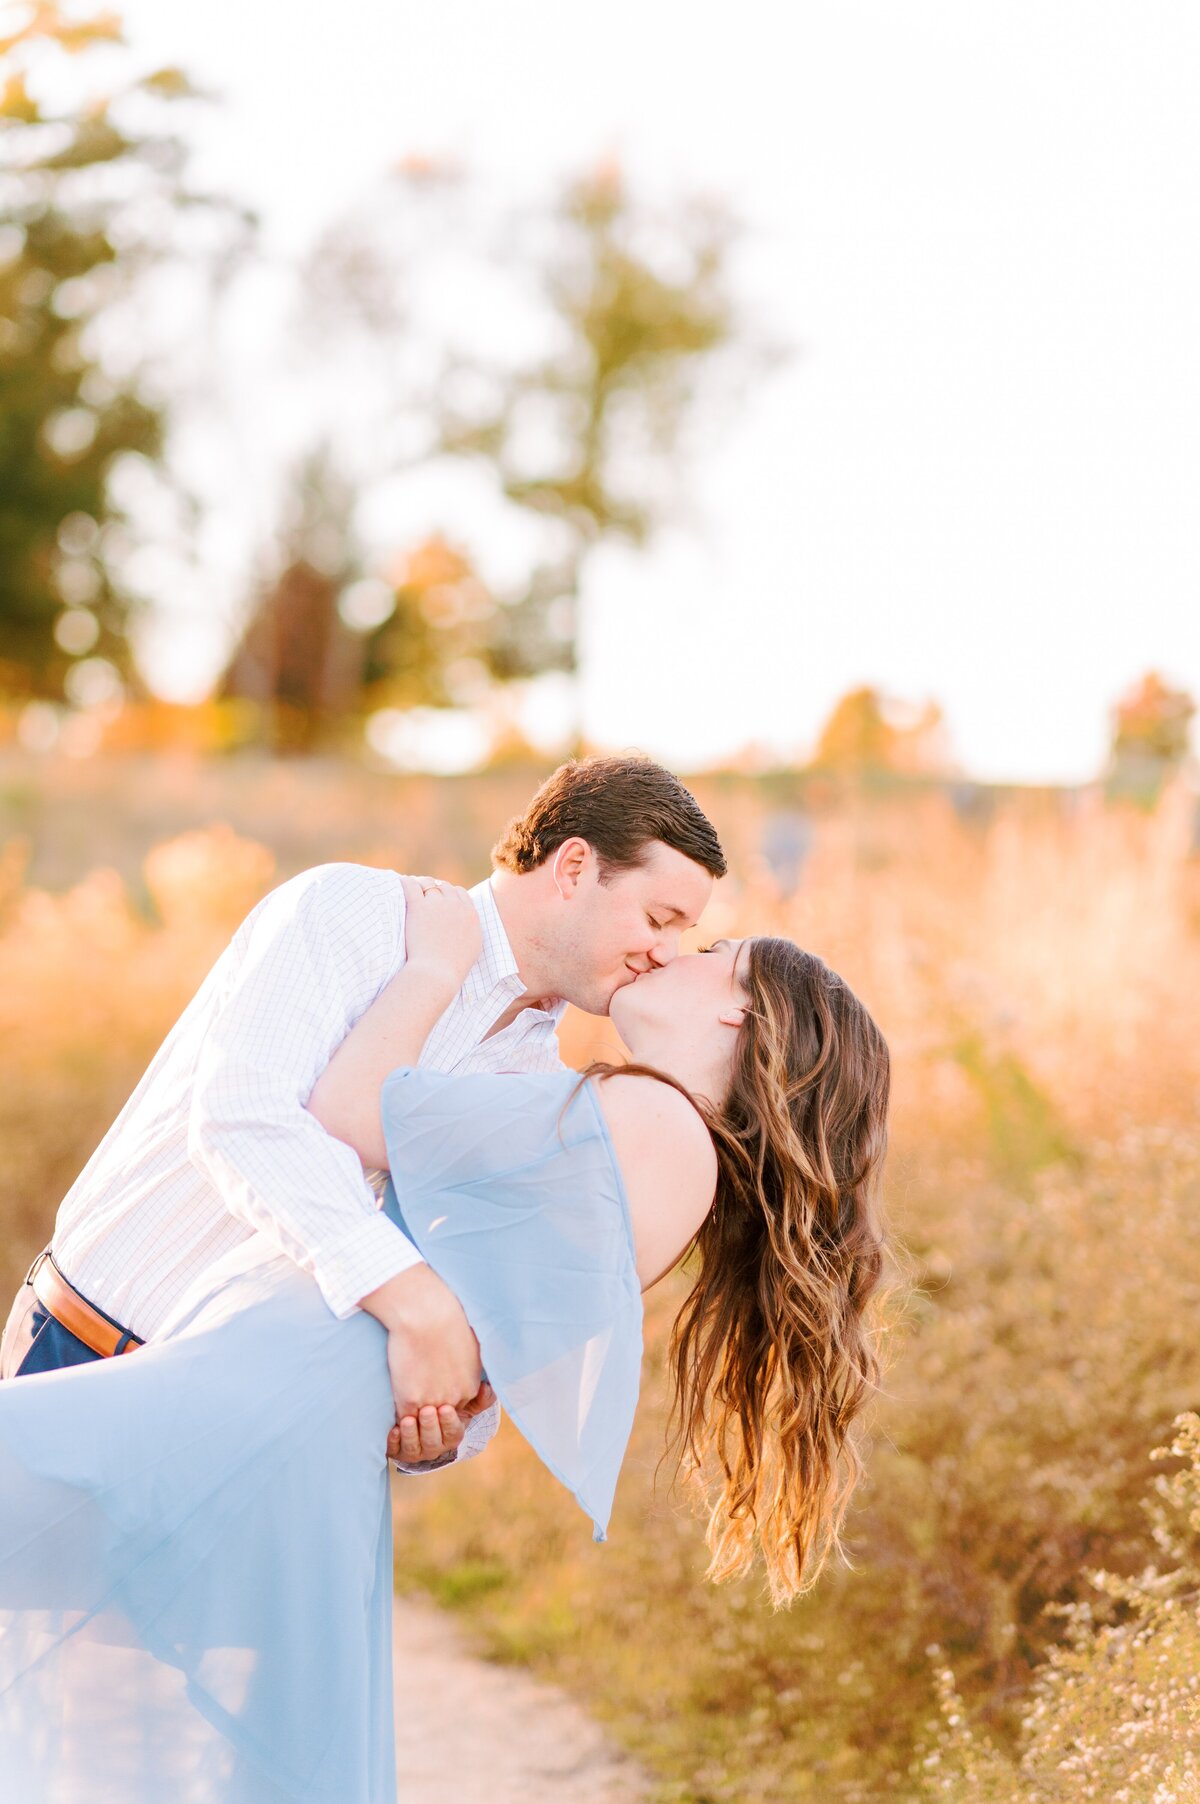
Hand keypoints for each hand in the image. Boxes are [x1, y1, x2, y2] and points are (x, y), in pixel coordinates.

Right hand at [361, 1262, 483, 1416]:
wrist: (425, 1313)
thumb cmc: (445, 1318)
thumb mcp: (470, 1343)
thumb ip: (468, 1362)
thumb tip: (464, 1362)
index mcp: (470, 1387)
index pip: (457, 1411)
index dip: (442, 1406)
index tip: (431, 1398)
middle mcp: (454, 1399)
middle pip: (441, 1422)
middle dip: (431, 1420)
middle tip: (419, 1409)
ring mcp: (432, 1403)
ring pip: (423, 1427)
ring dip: (414, 1425)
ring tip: (407, 1412)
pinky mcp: (410, 1401)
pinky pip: (403, 1421)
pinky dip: (398, 1422)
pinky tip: (394, 1413)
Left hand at [386, 1381, 495, 1463]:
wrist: (415, 1405)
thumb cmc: (443, 1401)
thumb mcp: (461, 1398)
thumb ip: (477, 1395)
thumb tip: (487, 1388)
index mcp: (451, 1436)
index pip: (453, 1433)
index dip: (450, 1422)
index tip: (446, 1407)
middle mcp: (434, 1447)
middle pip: (433, 1442)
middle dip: (430, 1427)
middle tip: (427, 1410)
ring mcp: (414, 1451)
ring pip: (413, 1448)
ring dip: (411, 1435)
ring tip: (408, 1420)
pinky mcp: (396, 1450)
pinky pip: (394, 1450)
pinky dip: (394, 1441)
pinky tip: (394, 1429)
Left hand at [400, 875, 481, 989]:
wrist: (438, 973)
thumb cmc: (454, 967)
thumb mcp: (472, 947)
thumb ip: (472, 931)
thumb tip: (467, 925)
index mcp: (470, 914)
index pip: (460, 893)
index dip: (449, 894)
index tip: (441, 900)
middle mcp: (455, 905)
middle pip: (445, 886)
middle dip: (435, 888)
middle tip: (424, 894)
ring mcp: (437, 905)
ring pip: (428, 883)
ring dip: (420, 884)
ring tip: (412, 889)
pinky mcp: (418, 908)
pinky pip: (411, 886)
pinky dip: (406, 882)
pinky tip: (401, 883)